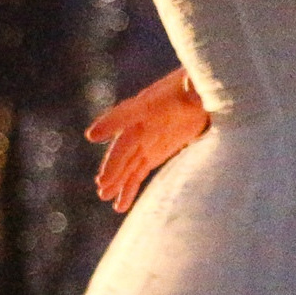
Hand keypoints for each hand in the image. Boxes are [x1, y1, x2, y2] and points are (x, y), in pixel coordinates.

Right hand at [86, 69, 209, 211]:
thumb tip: (188, 91)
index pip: (127, 122)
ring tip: (105, 196)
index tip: (94, 140)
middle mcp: (141, 125)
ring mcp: (146, 140)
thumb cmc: (195, 88)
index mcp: (148, 106)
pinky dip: (128, 189)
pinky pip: (137, 173)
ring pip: (128, 164)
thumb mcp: (194, 88)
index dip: (112, 132)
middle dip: (114, 166)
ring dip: (117, 181)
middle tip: (103, 184)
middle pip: (125, 149)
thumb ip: (191, 90)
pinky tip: (120, 207)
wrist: (201, 94)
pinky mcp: (153, 153)